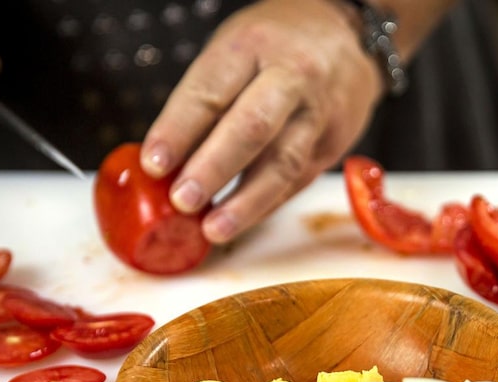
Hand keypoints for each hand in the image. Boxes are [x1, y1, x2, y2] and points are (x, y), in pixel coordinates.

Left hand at [140, 0, 382, 243]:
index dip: (179, 130)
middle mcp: (291, 76)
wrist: (344, 36)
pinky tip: (241, 221)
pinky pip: (298, 181)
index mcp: (252, 46)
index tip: (154, 165)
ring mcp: (319, 112)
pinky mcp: (334, 143)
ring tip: (214, 229)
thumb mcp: (234, 53)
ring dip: (245, 203)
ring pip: (283, 163)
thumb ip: (204, 102)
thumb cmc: (273, 48)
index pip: (210, 91)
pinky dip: (265, 205)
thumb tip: (164, 164)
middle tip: (183, 201)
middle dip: (214, 168)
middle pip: (252, 127)